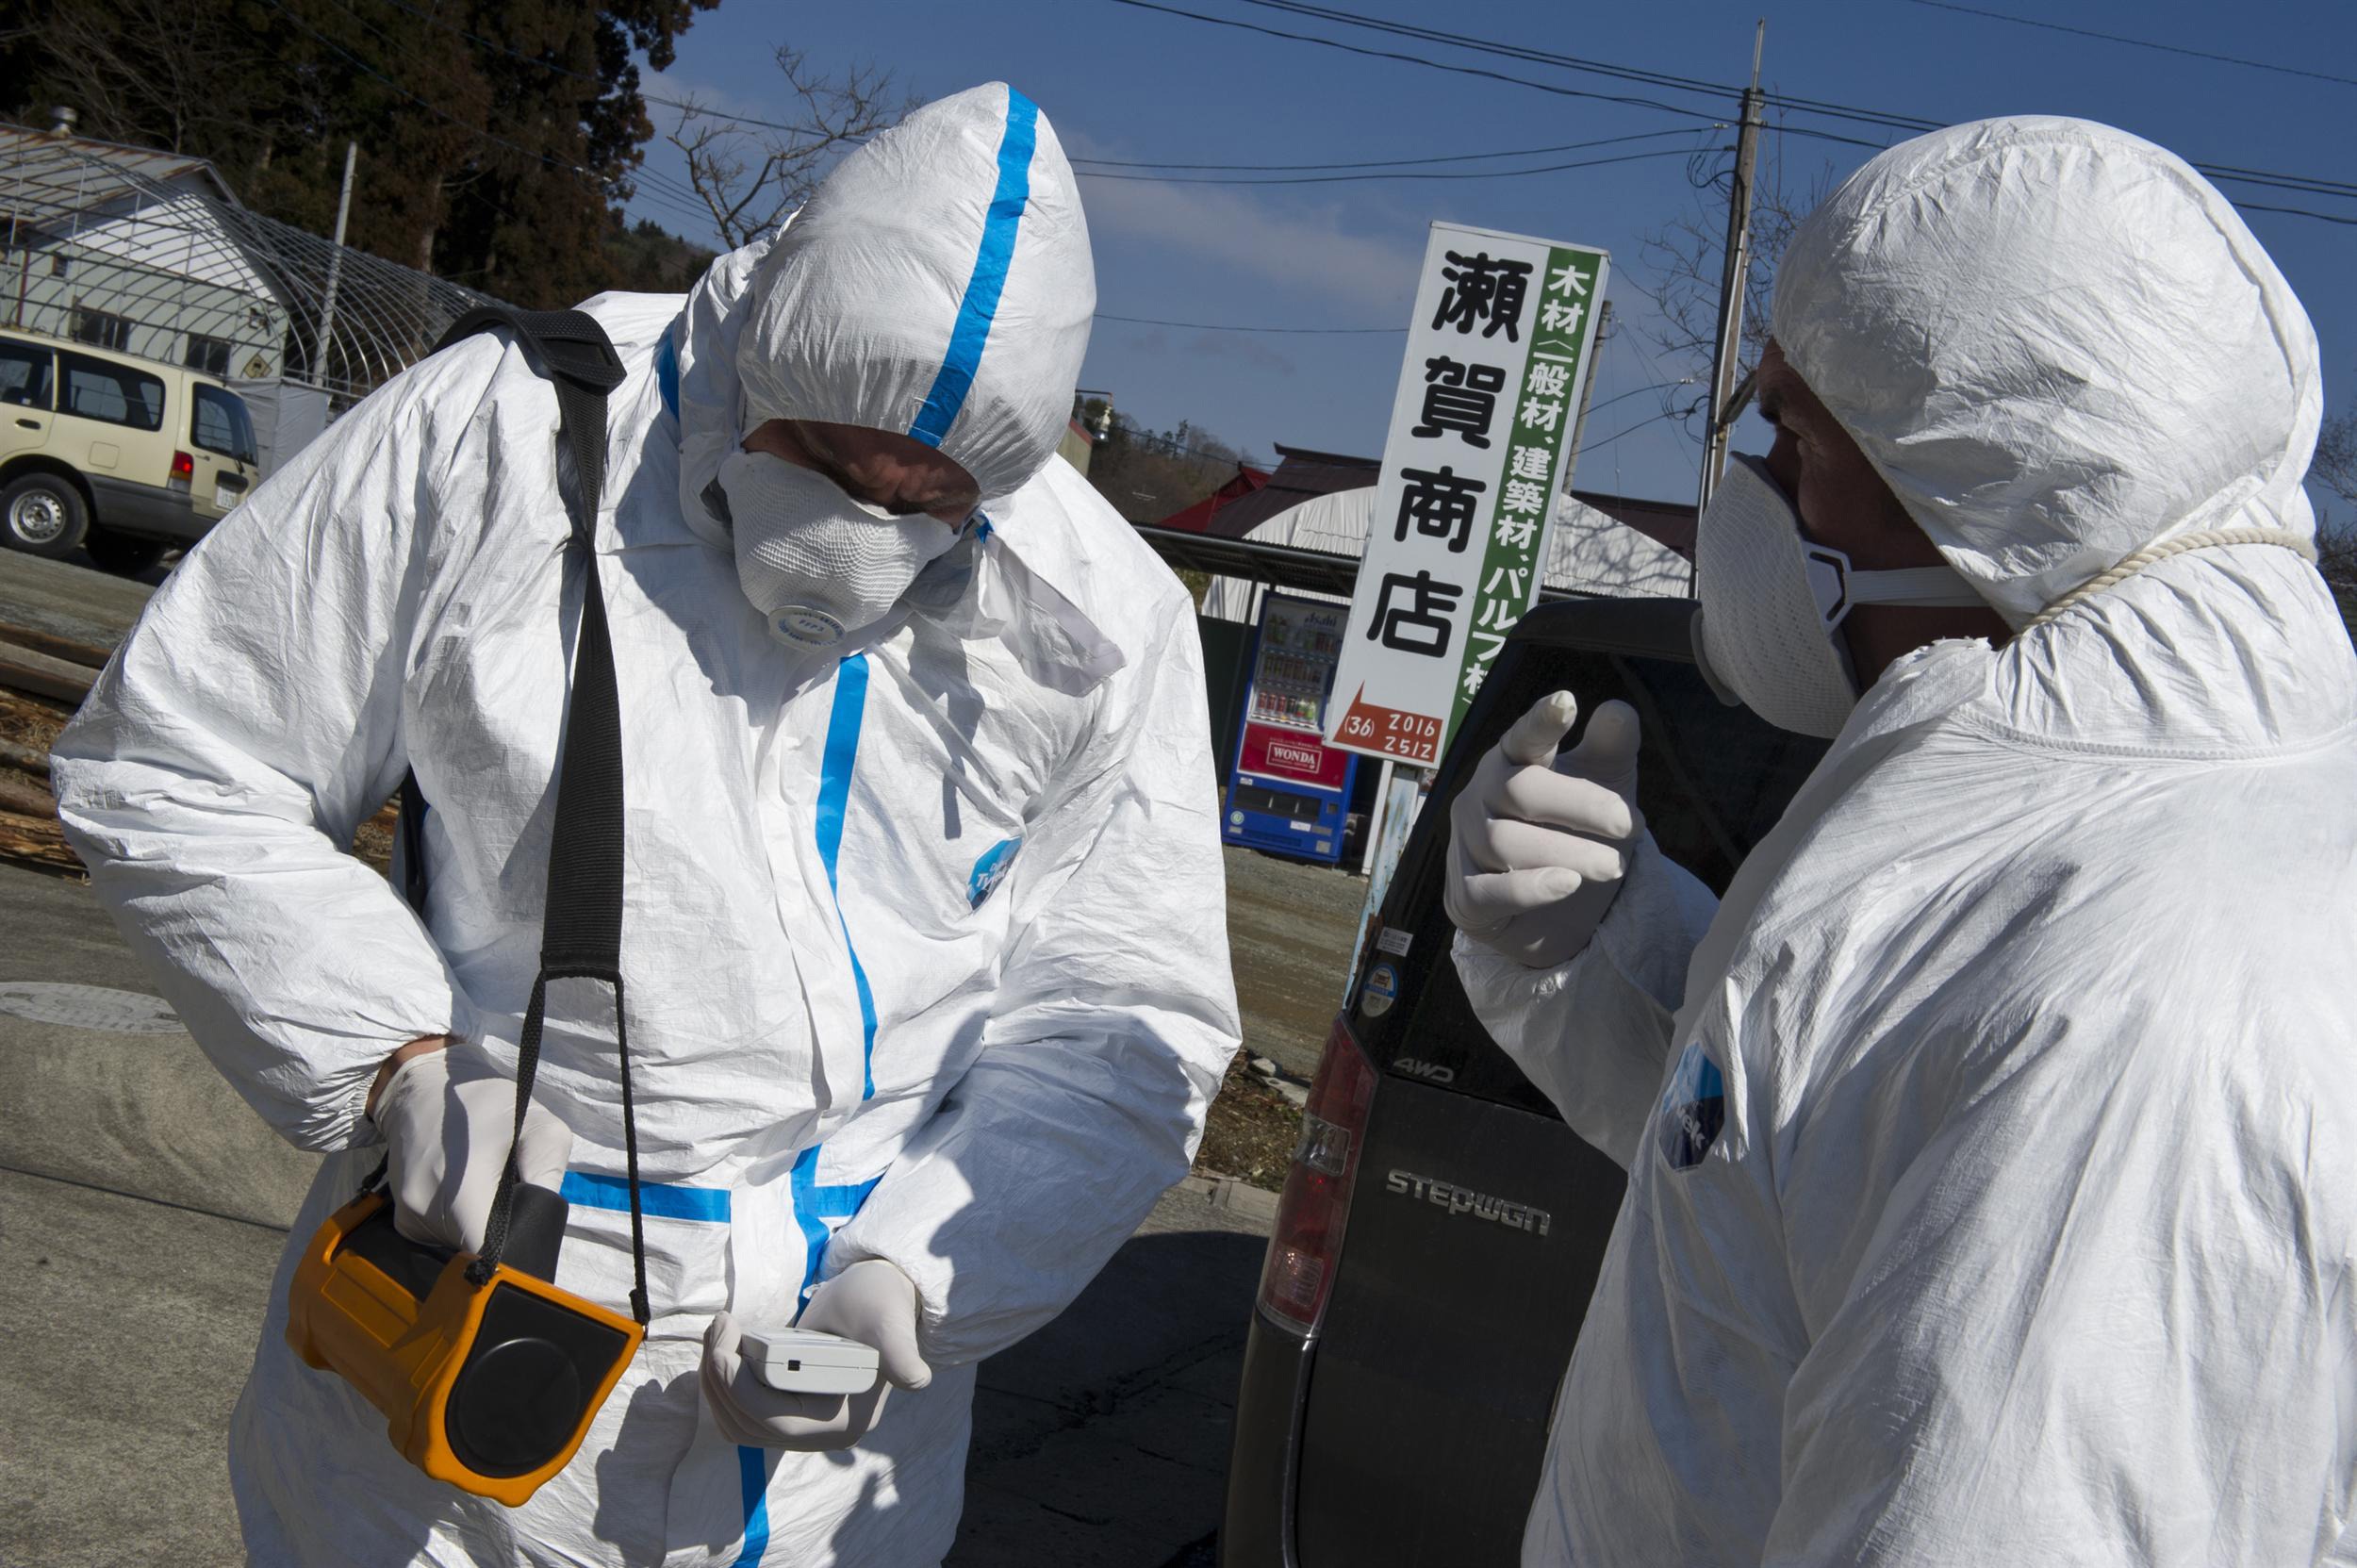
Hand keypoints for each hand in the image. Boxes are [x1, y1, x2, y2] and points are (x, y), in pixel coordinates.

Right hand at [370, 1043, 573, 1253]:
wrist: (422, 1086)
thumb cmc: (485, 1102)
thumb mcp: (538, 1125)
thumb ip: (548, 1173)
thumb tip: (540, 1222)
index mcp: (462, 1195)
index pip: (489, 1258)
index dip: (514, 1256)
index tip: (527, 1242)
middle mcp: (427, 1215)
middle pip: (475, 1255)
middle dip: (502, 1239)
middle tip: (515, 1206)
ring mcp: (409, 1221)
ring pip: (458, 1249)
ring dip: (480, 1230)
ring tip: (490, 1194)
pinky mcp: (402, 1221)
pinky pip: (440, 1238)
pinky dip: (460, 1225)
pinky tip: (468, 1196)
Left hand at [700, 1260, 930, 1450]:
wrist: (874, 1301)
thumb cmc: (881, 1306)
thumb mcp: (892, 1325)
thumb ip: (901, 1352)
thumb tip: (915, 1380)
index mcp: (847, 1422)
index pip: (777, 1422)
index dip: (740, 1388)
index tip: (726, 1341)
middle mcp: (820, 1436)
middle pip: (747, 1426)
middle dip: (720, 1378)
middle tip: (720, 1325)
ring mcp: (799, 1428)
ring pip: (735, 1423)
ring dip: (714, 1380)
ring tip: (719, 1330)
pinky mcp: (781, 1412)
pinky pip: (736, 1414)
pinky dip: (721, 1383)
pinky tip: (724, 1346)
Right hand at [1444, 691, 1642, 968]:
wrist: (1553, 910)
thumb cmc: (1572, 830)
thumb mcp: (1602, 785)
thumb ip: (1611, 748)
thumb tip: (1618, 710)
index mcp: (1511, 761)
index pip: (1523, 737)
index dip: (1542, 723)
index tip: (1567, 703)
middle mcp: (1481, 796)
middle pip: (1519, 791)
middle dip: (1578, 806)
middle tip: (1627, 823)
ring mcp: (1467, 845)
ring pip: (1505, 842)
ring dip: (1567, 853)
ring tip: (1614, 866)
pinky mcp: (1466, 896)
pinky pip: (1489, 891)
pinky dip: (1529, 888)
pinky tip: (1568, 884)